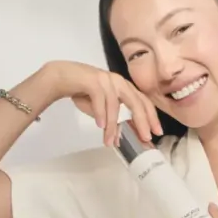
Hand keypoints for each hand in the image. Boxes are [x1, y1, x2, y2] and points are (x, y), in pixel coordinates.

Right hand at [43, 60, 161, 144]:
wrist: (60, 76)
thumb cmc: (82, 92)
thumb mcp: (102, 108)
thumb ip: (113, 119)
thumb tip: (121, 137)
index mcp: (124, 86)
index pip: (143, 101)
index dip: (151, 117)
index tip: (156, 132)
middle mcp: (118, 81)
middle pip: (136, 102)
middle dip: (142, 121)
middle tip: (145, 137)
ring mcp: (106, 79)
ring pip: (115, 105)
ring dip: (112, 125)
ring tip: (110, 141)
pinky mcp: (92, 80)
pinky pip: (99, 99)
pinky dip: (100, 114)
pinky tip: (100, 126)